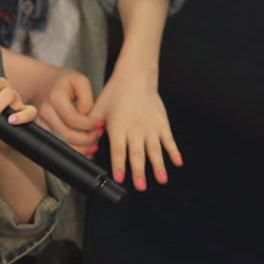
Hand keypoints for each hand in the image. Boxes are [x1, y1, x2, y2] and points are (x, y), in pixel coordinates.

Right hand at [33, 66, 101, 157]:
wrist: (40, 83)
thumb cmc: (63, 81)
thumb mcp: (79, 81)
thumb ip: (87, 99)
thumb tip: (88, 118)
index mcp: (55, 97)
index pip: (72, 118)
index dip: (89, 125)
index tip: (101, 124)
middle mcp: (45, 112)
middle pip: (66, 134)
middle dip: (87, 139)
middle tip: (98, 135)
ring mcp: (40, 123)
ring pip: (61, 144)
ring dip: (80, 149)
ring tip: (94, 145)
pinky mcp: (40, 130)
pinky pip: (56, 145)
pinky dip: (72, 150)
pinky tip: (83, 149)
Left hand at [91, 64, 181, 190]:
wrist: (135, 76)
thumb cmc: (115, 94)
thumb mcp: (98, 110)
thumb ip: (91, 129)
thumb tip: (85, 148)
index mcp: (118, 126)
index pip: (118, 150)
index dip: (119, 165)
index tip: (120, 178)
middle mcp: (135, 129)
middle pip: (137, 153)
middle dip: (139, 171)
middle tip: (141, 186)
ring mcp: (150, 126)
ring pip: (155, 149)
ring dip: (159, 166)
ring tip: (161, 180)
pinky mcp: (162, 122)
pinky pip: (169, 139)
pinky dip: (174, 151)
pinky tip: (177, 163)